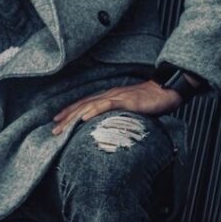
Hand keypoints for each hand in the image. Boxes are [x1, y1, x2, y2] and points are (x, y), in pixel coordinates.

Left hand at [51, 79, 182, 134]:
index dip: (69, 112)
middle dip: (67, 118)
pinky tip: (85, 117)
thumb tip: (109, 128)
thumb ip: (118, 116)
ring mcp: (117, 97)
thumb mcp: (130, 111)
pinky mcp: (126, 100)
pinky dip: (94, 110)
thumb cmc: (150, 102)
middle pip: (83, 106)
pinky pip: (107, 105)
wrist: (166, 91)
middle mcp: (109, 95)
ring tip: (63, 126)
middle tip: (54, 130)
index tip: (57, 121)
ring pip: (90, 105)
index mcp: (109, 97)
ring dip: (75, 116)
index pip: (85, 104)